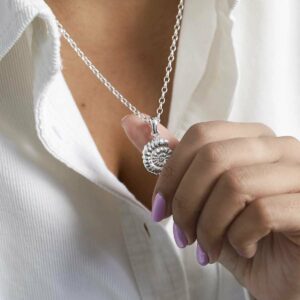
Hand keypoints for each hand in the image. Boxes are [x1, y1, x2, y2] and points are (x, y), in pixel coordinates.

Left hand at [121, 114, 299, 299]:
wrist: (284, 272)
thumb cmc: (242, 232)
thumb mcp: (202, 197)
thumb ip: (172, 158)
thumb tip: (132, 123)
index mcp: (252, 139)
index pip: (201, 135)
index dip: (171, 173)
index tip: (160, 208)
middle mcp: (280, 148)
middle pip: (213, 157)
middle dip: (186, 202)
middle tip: (182, 234)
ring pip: (234, 184)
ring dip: (208, 225)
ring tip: (206, 248)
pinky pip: (261, 212)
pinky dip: (238, 238)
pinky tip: (242, 248)